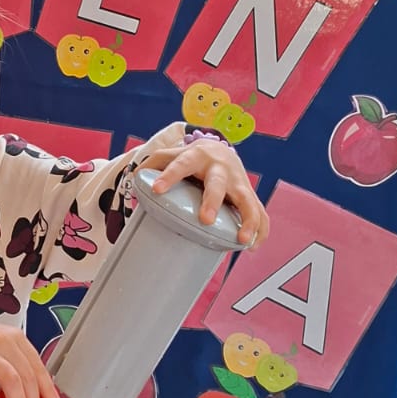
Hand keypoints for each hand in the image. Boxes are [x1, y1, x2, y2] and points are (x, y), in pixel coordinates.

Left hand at [146, 138, 267, 248]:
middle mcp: (220, 169)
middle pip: (217, 184)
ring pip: (247, 201)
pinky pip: (260, 214)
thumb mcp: (172, 155)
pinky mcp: (249, 195)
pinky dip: (260, 230)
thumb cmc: (192, 159)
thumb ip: (153, 164)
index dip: (169, 176)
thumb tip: (136, 179)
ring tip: (242, 239)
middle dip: (212, 201)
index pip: (181, 164)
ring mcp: (238, 183)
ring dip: (247, 220)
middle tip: (205, 219)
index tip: (157, 189)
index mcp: (197, 157)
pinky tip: (252, 246)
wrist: (222, 151)